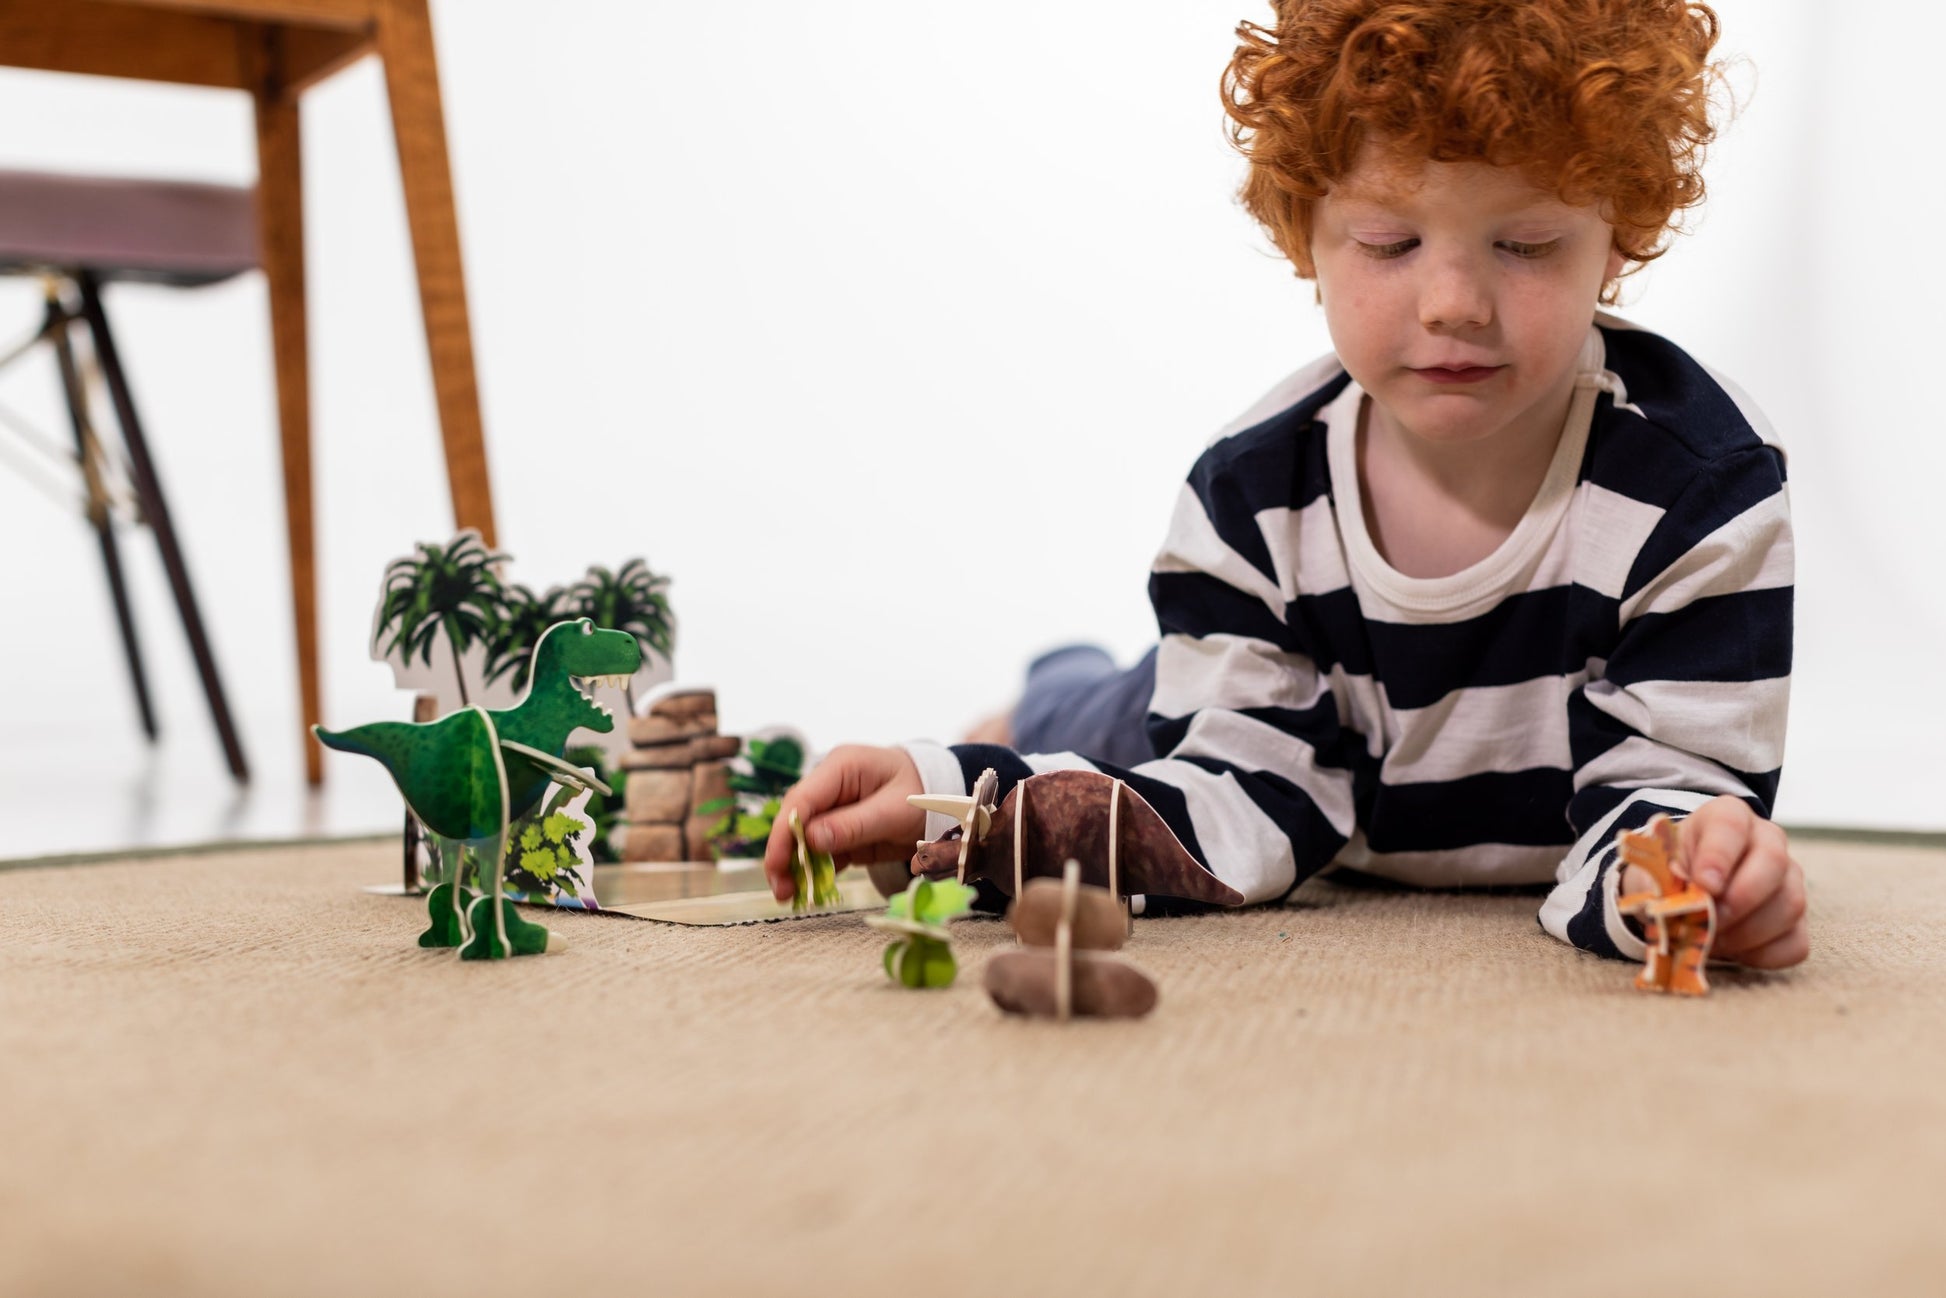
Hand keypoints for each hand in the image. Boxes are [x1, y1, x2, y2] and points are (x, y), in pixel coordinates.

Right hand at [762, 744, 925, 901]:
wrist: (945, 801)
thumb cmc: (923, 793)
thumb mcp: (894, 810)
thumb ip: (854, 824)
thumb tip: (812, 840)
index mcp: (841, 768)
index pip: (801, 799)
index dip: (784, 832)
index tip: (777, 862)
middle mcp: (830, 787)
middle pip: (795, 821)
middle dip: (783, 854)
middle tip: (780, 888)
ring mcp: (834, 811)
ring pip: (804, 841)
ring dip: (795, 868)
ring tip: (788, 896)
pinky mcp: (842, 833)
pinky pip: (822, 854)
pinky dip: (814, 873)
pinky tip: (806, 892)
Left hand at [1620, 796, 1807, 968]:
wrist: (1685, 893)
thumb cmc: (1671, 875)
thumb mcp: (1657, 870)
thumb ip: (1664, 882)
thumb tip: (1678, 909)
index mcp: (1726, 816)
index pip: (1730, 825)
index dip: (1718, 856)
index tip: (1704, 885)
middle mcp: (1767, 840)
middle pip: (1774, 861)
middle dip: (1740, 899)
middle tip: (1711, 921)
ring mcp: (1789, 879)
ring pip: (1790, 904)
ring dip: (1748, 932)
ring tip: (1714, 939)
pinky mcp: (1797, 919)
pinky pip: (1796, 943)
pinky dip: (1763, 955)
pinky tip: (1735, 951)